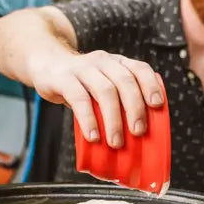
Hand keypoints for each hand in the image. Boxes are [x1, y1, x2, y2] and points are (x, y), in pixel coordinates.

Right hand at [32, 50, 163, 147]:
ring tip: (116, 142)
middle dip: (135, 108)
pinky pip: (78, 98)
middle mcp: (103, 62)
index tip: (157, 105)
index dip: (150, 85)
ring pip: (104, 90)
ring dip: (113, 119)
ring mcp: (82, 68)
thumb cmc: (81, 83)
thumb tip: (138, 137)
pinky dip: (88, 119)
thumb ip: (117, 101)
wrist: (46, 64)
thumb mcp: (102, 85)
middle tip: (138, 132)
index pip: (139, 68)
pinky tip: (93, 135)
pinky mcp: (63, 78)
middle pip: (124, 81)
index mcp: (117, 63)